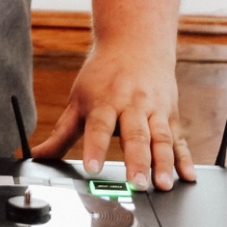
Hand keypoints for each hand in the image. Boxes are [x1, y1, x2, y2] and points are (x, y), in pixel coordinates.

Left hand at [33, 39, 196, 190]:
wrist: (135, 43)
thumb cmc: (102, 76)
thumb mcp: (79, 100)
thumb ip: (62, 133)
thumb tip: (38, 155)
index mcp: (105, 101)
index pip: (98, 126)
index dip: (95, 147)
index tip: (93, 168)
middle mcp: (131, 105)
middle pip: (135, 135)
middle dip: (137, 160)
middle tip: (137, 183)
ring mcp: (154, 111)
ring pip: (160, 138)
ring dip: (163, 162)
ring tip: (163, 184)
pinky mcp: (171, 117)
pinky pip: (180, 140)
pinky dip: (185, 159)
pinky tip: (188, 177)